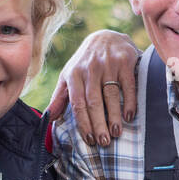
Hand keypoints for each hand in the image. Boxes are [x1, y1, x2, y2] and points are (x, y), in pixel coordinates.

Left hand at [44, 30, 138, 145]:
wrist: (105, 37)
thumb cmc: (84, 63)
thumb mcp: (68, 76)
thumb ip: (59, 97)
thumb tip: (48, 118)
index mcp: (74, 74)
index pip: (77, 103)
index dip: (83, 123)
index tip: (89, 139)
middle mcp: (90, 69)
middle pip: (94, 102)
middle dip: (98, 124)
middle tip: (103, 142)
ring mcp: (108, 64)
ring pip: (111, 95)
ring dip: (114, 116)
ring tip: (116, 133)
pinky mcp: (125, 61)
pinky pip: (128, 85)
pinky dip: (130, 101)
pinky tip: (129, 116)